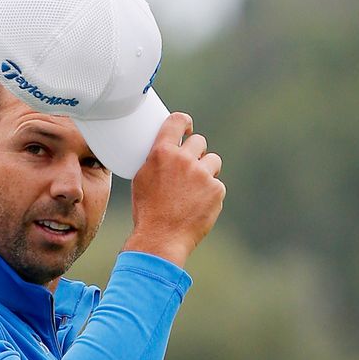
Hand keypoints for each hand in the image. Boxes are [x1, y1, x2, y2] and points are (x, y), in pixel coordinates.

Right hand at [123, 112, 225, 267]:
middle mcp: (184, 159)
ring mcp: (202, 174)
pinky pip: (217, 184)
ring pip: (213, 161)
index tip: (187, 128)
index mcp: (162, 153)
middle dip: (196, 152)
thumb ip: (155, 160)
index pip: (177, 121)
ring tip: (195, 188)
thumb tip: (164, 152)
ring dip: (206, 170)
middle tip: (190, 166)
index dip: (184, 122)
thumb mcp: (141, 179)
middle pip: (199, 141)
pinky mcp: (216, 190)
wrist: (161, 238)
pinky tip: (198, 205)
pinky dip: (210, 193)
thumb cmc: (147, 211)